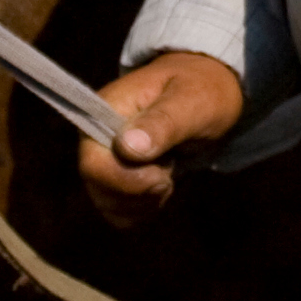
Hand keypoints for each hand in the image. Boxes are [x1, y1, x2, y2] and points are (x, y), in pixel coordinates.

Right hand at [80, 51, 244, 228]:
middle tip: (169, 173)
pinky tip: (160, 187)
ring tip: (167, 174)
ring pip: (108, 203)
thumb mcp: (190, 102)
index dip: (125, 180)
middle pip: (98, 187)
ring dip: (143, 201)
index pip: (93, 164)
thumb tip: (127, 147)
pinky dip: (142, 207)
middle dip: (140, 191)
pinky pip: (119, 209)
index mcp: (104, 112)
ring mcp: (105, 158)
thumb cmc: (200, 90)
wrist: (208, 93)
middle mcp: (96, 137)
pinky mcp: (116, 176)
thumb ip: (161, 123)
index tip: (162, 174)